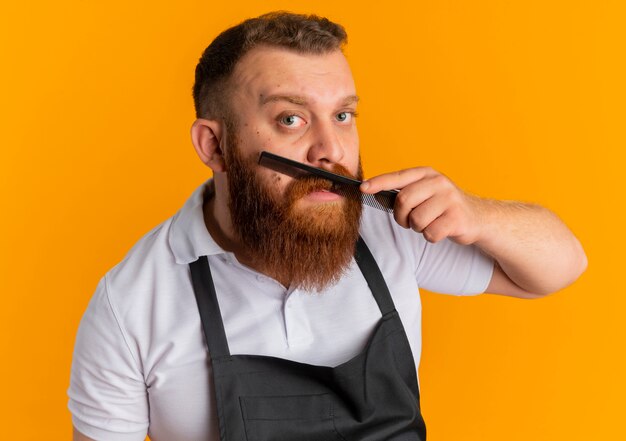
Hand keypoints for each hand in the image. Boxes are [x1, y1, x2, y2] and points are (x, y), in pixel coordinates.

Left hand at [360, 167, 483, 244]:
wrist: (478, 218)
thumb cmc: (444, 207)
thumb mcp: (426, 192)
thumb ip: (405, 191)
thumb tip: (373, 192)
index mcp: (427, 174)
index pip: (398, 177)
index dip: (379, 183)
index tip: (362, 188)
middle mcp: (439, 182)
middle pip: (403, 201)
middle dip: (402, 216)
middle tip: (409, 221)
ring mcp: (449, 199)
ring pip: (416, 220)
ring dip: (418, 228)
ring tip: (429, 223)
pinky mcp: (456, 217)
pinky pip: (430, 233)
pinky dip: (431, 236)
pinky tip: (441, 230)